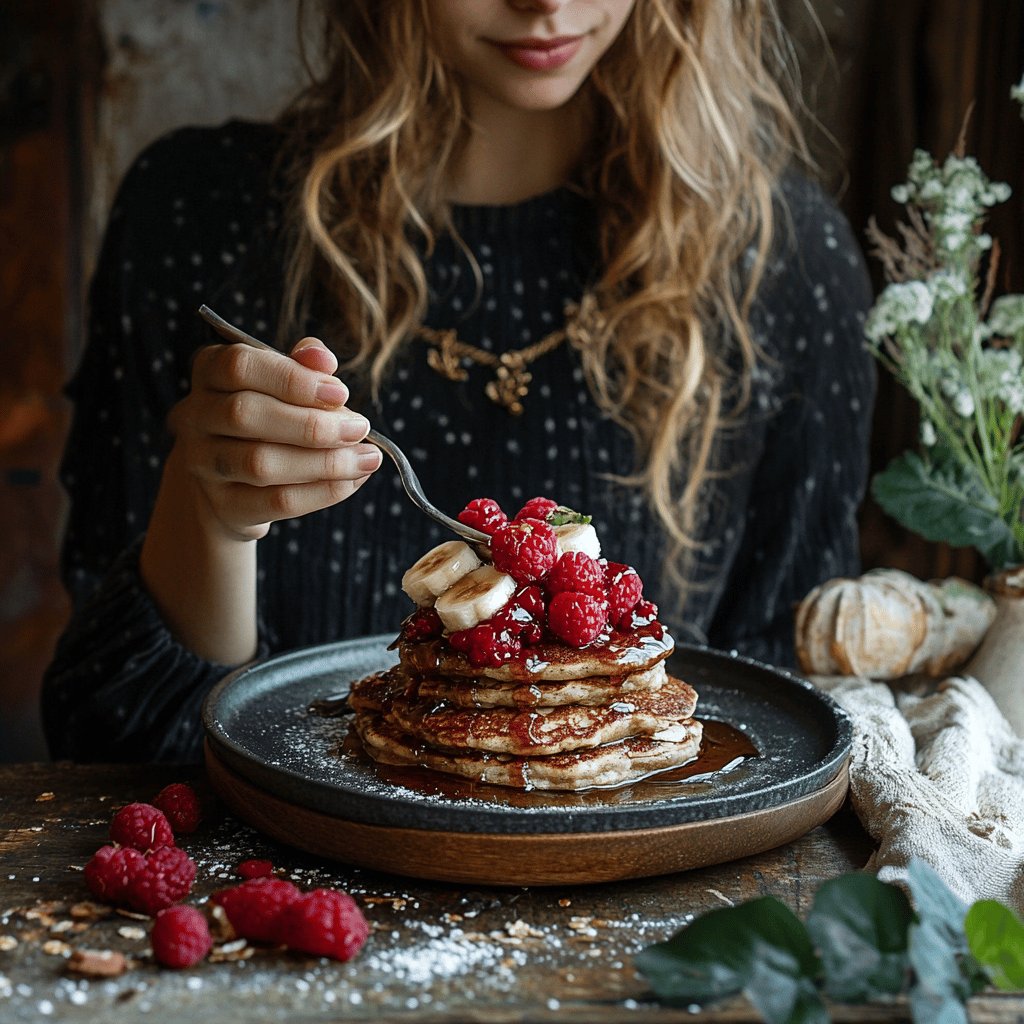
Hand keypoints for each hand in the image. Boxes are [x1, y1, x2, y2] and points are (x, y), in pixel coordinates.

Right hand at [167, 336, 381, 540]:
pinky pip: (276, 501)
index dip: (292, 378)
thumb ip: (303, 365)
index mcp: (209, 373)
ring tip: (366, 458)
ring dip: (324, 462)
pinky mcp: (225, 505)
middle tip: (360, 428)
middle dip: (313, 424)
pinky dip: (322, 492)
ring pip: (260, 463)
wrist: (233, 478)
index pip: (239, 366)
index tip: (340, 392)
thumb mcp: (282, 383)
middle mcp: (195, 417)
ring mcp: (203, 464)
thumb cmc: (268, 416)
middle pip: (245, 415)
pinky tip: (353, 480)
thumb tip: (322, 358)